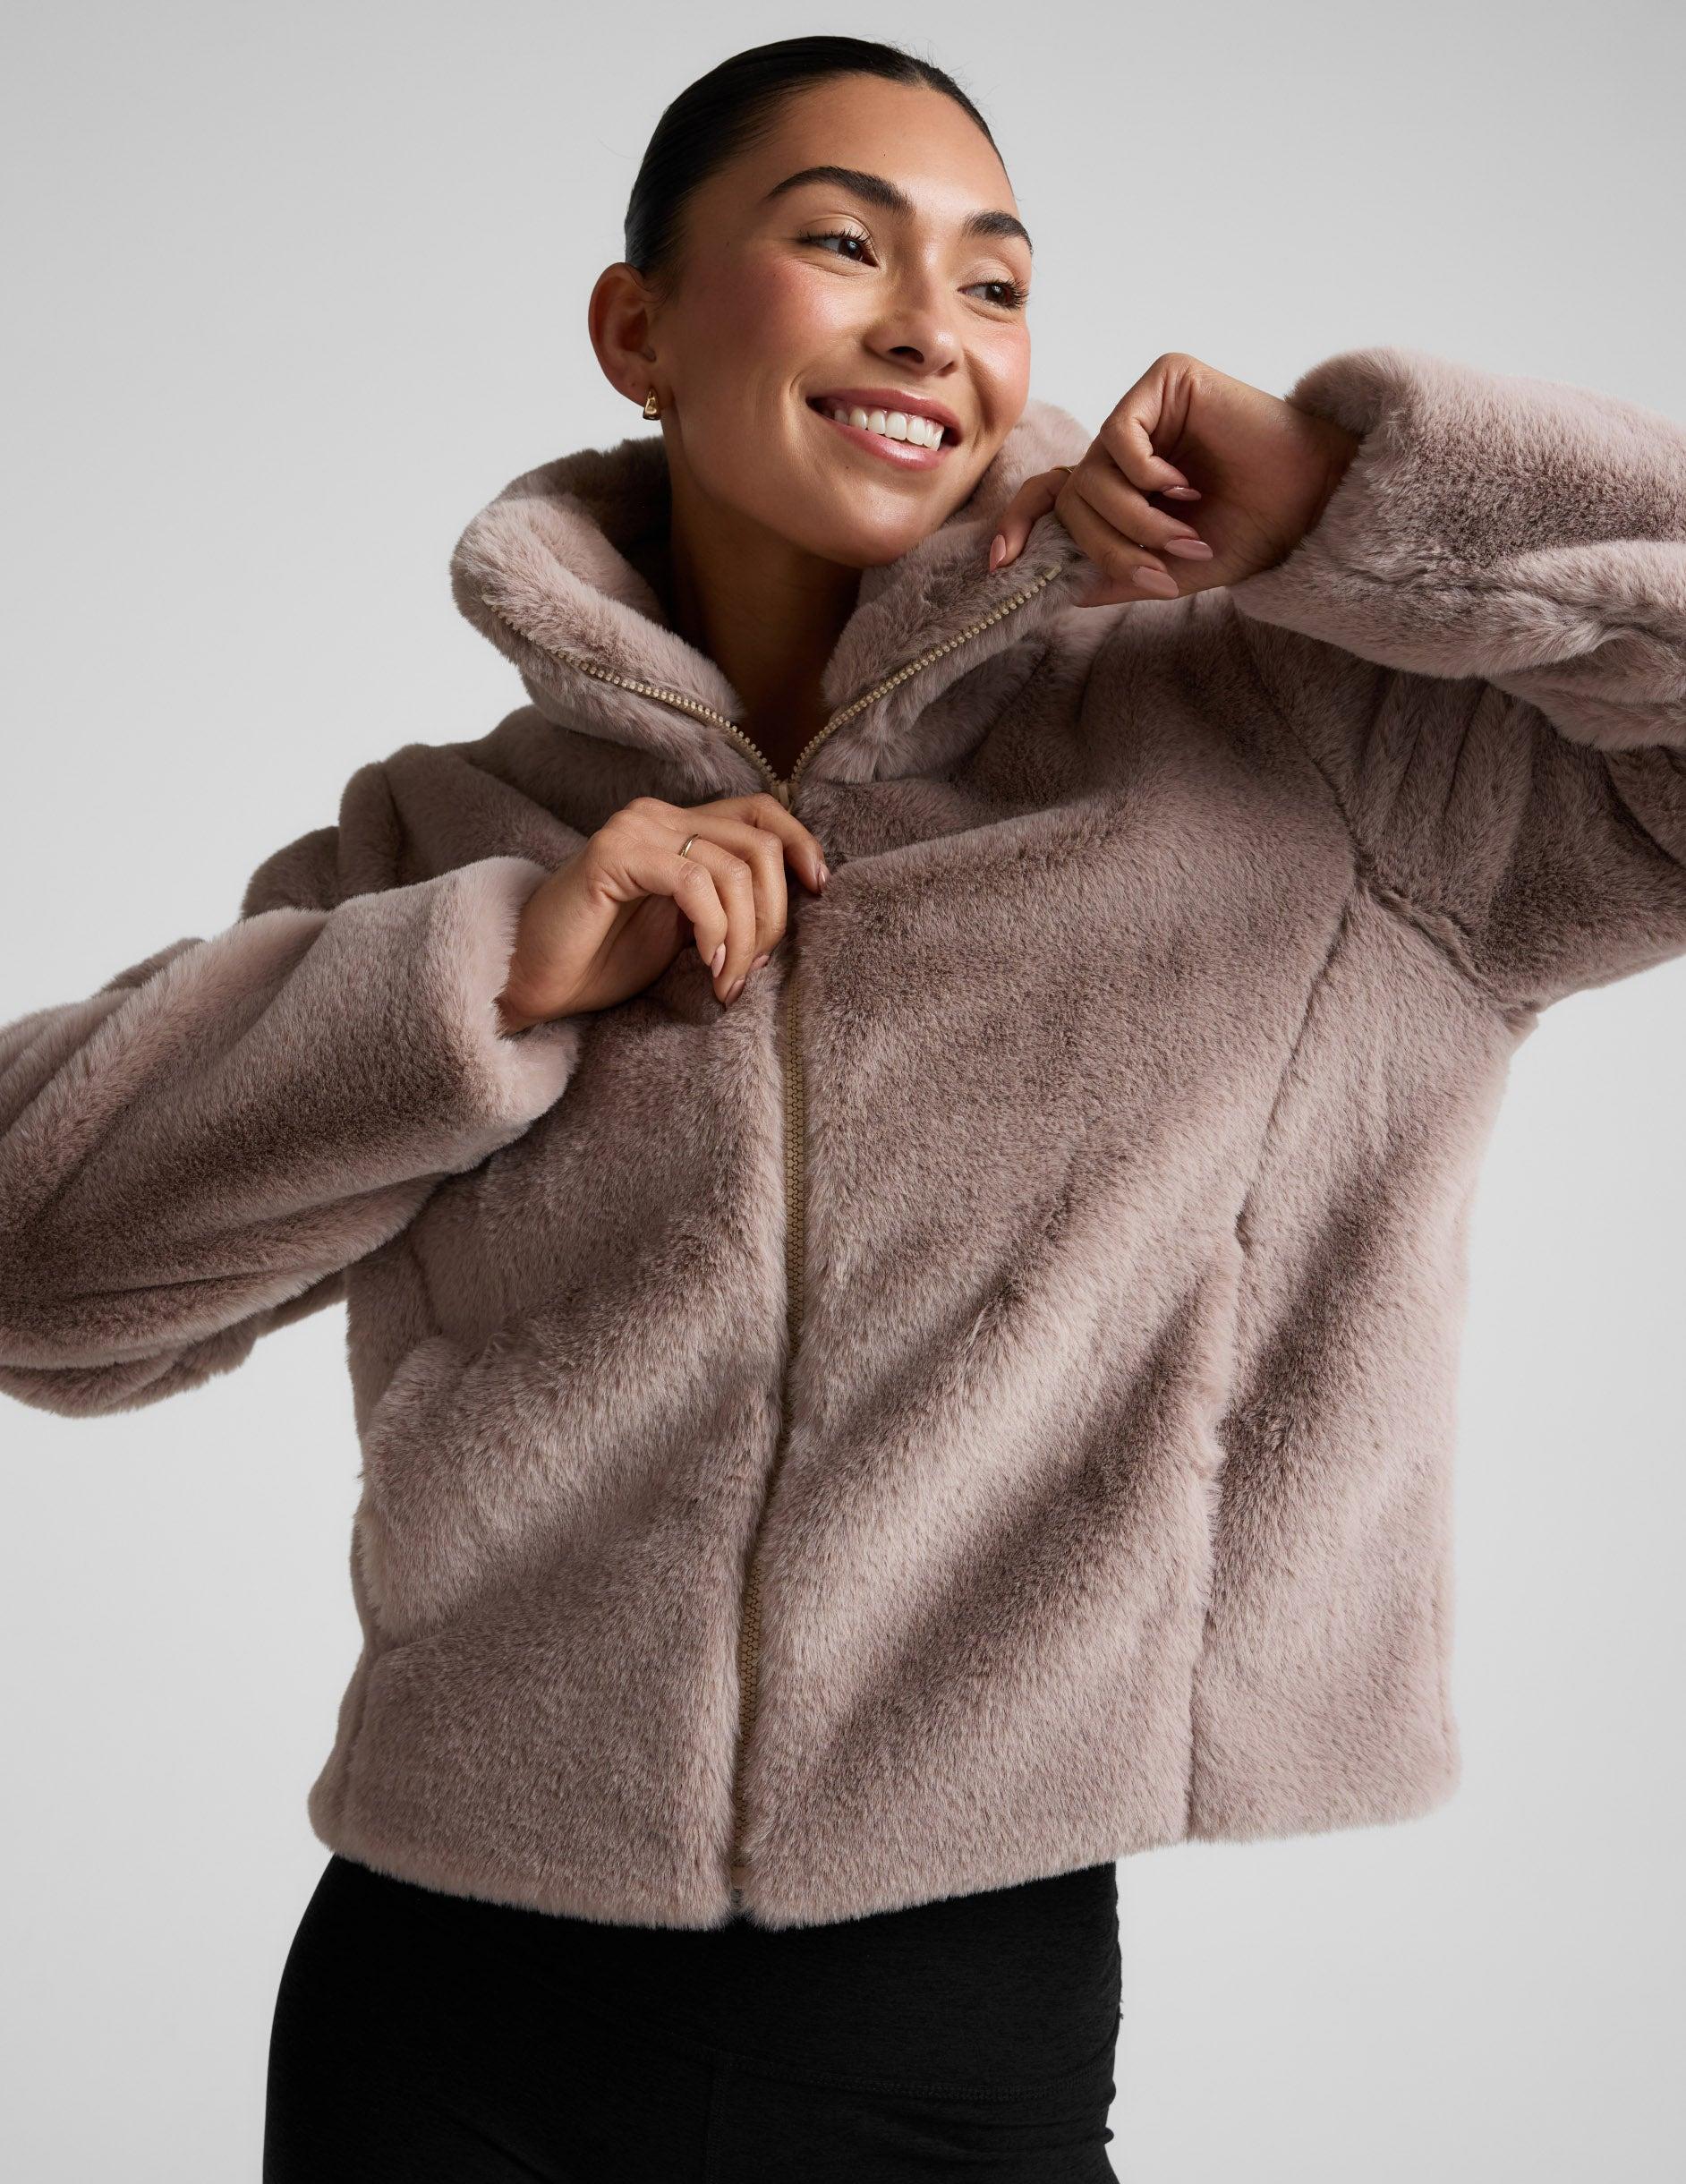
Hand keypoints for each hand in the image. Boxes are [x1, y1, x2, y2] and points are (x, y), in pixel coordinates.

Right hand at [494, 791, 827, 1031]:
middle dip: (774, 915)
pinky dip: (714, 929)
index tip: (820, 890)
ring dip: (744, 937)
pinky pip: (693, 882)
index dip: (801, 844)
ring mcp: (635, 831)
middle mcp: (658, 816)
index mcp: (678, 826)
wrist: (534, 981)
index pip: (762, 813)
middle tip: (753, 968)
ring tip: (725, 982)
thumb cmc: (603, 960)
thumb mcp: (684, 928)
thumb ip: (725, 904)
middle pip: (759, 844)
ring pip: (734, 868)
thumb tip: (789, 912)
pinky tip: (706, 965)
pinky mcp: (614, 857)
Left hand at [989, 351, 1360, 606]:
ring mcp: (1143, 410)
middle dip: (1107, 546)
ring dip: (1134, 520)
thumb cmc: (1246, 533)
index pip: (1050, 496)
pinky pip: (1119, 437)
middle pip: (1072, 500)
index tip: (999, 563)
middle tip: (1155, 571)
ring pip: (1093, 475)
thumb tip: (1053, 587)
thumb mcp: (1167, 571)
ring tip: (1184, 533)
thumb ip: (1110, 574)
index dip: (1019, 524)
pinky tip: (1183, 487)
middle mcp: (1125, 445)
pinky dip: (1145, 476)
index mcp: (1121, 485)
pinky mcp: (1164, 381)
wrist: (1306, 503)